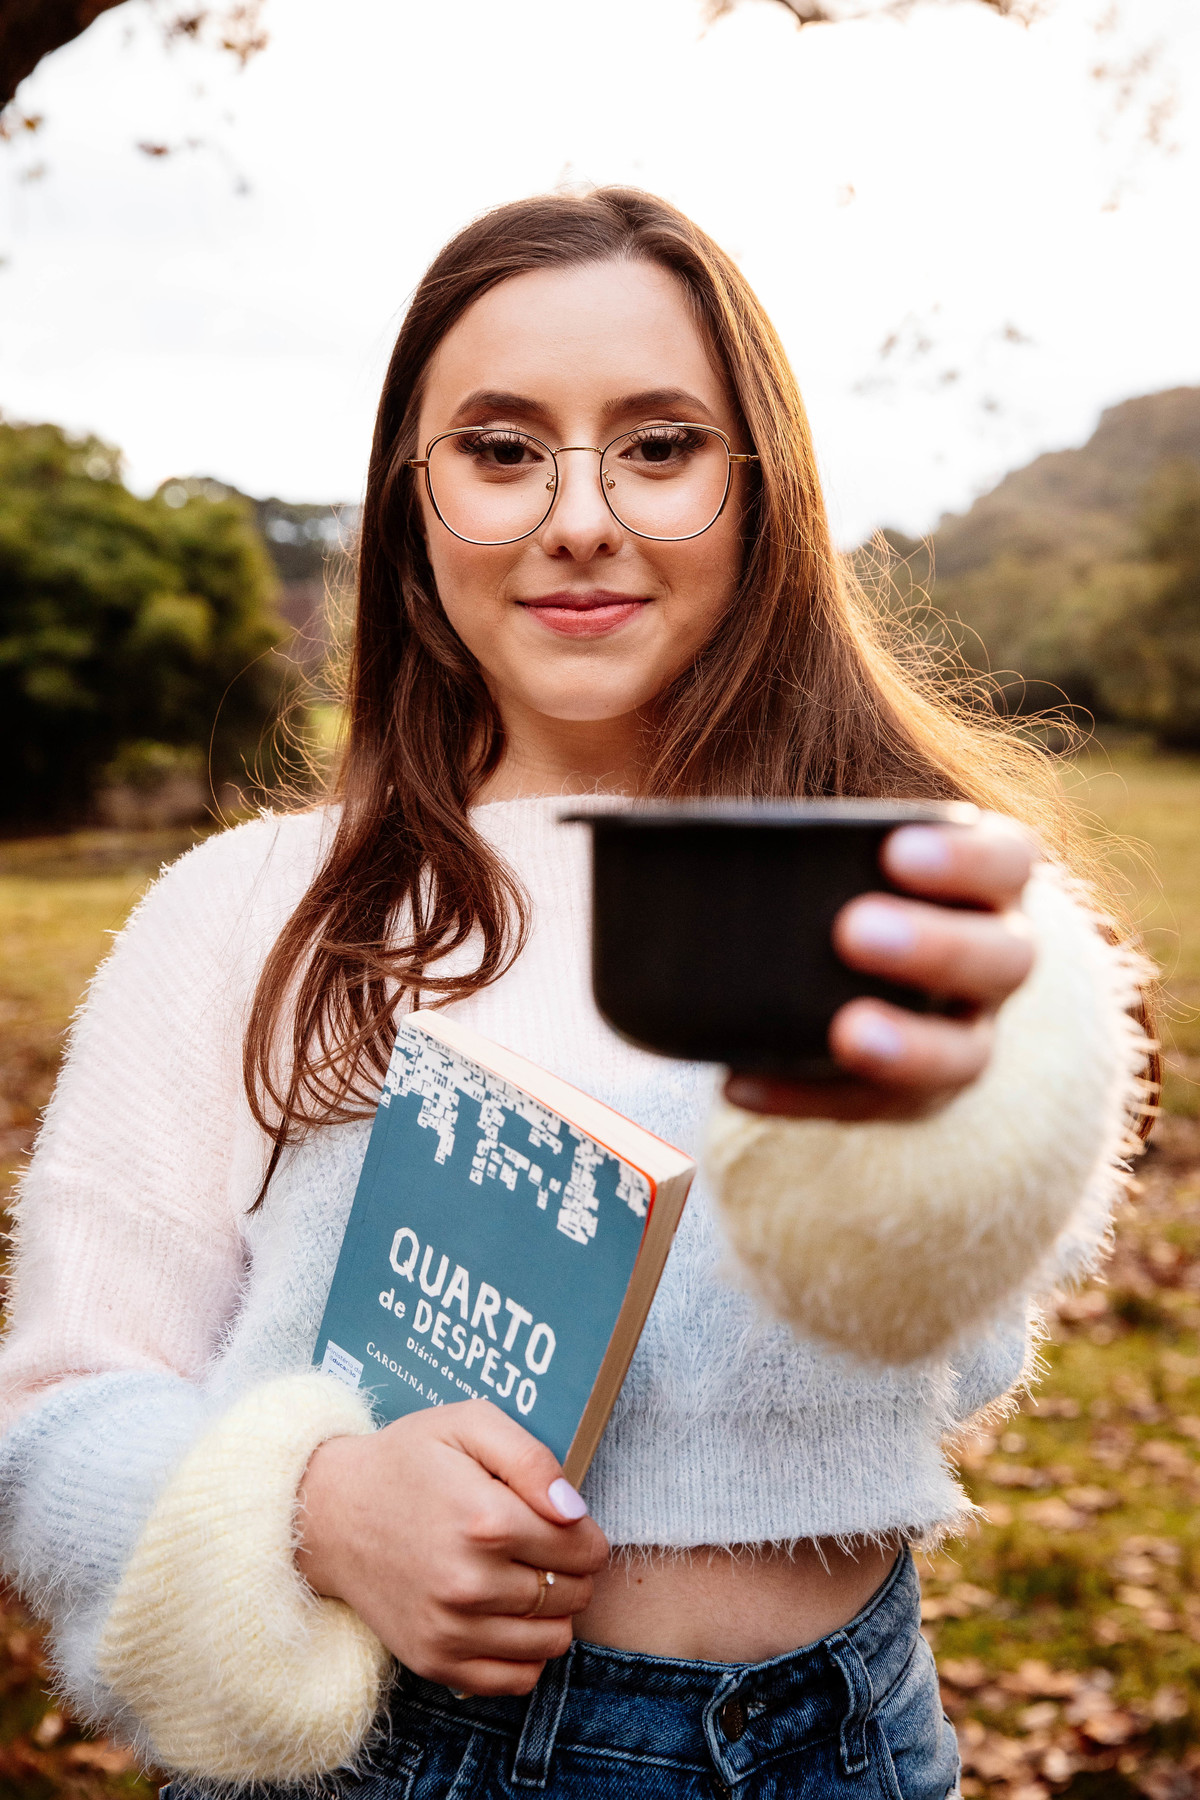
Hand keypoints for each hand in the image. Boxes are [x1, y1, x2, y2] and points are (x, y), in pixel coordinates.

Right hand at [295, 1398, 608, 1694]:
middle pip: (574, 1595)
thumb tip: (573, 1510)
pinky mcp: (435, 1662)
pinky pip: (518, 1679)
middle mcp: (470, 1584)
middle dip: (572, 1570)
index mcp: (486, 1521)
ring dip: (553, 1611)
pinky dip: (526, 1651)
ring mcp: (450, 1630)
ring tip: (524, 1578)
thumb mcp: (468, 1425)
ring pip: (554, 1640)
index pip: (585, 1549)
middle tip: (542, 1547)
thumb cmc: (407, 1462)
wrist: (330, 1515)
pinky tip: (507, 1615)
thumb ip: (532, 1459)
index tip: (565, 1523)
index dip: (586, 1533)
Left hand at [724, 813, 1035, 1121]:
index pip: (1010, 859)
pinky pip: (869, 1107)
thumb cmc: (829, 872)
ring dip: (907, 1044)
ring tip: (846, 1031)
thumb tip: (646, 774)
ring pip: (965, 1054)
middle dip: (936, 946)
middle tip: (854, 931)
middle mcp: (994, 958)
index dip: (967, 856)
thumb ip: (766, 806)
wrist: (834, 955)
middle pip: (1004, 958)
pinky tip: (740, 1082)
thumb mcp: (817, 835)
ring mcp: (962, 1035)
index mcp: (986, 880)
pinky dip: (805, 1096)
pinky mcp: (910, 1096)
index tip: (894, 849)